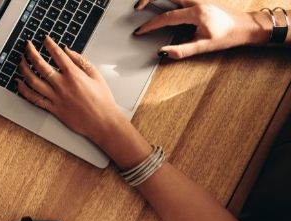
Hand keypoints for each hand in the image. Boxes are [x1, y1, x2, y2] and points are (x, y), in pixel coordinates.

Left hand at [17, 37, 121, 139]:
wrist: (102, 121)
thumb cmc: (102, 100)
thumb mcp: (96, 74)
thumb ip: (80, 60)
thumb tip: (67, 50)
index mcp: (74, 75)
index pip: (57, 54)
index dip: (49, 44)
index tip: (45, 39)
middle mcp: (62, 85)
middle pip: (40, 65)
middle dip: (31, 52)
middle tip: (27, 45)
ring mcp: (56, 97)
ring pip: (33, 81)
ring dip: (24, 69)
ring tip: (21, 61)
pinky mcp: (53, 109)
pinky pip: (34, 99)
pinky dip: (23, 90)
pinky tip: (18, 83)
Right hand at [133, 0, 271, 58]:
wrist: (246, 27)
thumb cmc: (229, 36)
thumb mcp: (204, 47)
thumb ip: (181, 50)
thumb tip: (164, 53)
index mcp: (196, 12)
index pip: (165, 17)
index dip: (150, 25)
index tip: (140, 31)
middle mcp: (196, 1)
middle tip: (137, 7)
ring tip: (145, 3)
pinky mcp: (199, 0)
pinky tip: (162, 3)